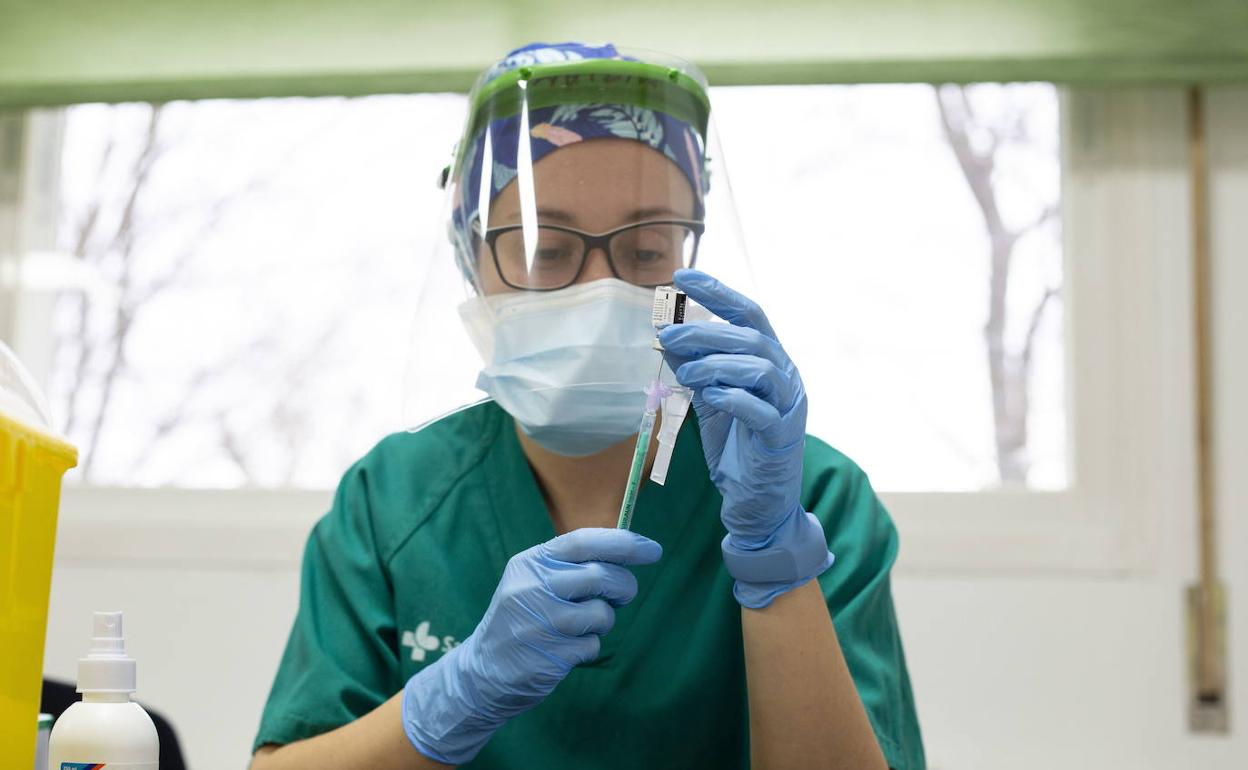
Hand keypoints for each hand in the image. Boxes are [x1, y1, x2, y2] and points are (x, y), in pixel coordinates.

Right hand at [401, 528, 661, 763]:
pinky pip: (592, 646)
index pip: (583, 542)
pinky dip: (589, 647)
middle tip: (624, 594)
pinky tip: (567, 649)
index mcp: (530, 562)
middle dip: (624, 586)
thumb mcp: (533, 580)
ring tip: (584, 626)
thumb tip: (627, 551)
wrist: (482, 672)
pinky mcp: (548, 656)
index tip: (652, 550)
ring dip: (603, 621)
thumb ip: (570, 566)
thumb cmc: (522, 619)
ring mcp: (539, 624)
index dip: (623, 543)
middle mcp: (532, 588)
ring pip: (601, 613)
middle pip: (600, 576)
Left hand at [658, 269, 831, 607]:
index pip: (748, 313)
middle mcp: (785, 376)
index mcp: (769, 361)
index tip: (681, 276)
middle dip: (706, 331)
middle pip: (751, 337)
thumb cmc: (737, 450)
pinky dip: (733, 398)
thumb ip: (694, 369)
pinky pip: (762, 410)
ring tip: (686, 373)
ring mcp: (789, 406)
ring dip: (717, 363)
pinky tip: (708, 397)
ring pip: (760, 367)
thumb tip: (666, 335)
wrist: (759, 505)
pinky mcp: (782, 437)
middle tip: (667, 335)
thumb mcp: (710, 402)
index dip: (716, 292)